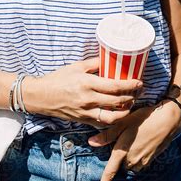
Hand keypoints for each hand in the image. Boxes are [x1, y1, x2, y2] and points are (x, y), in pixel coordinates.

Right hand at [23, 56, 142, 127]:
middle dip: (131, 97)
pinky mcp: (83, 120)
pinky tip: (117, 113)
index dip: (130, 85)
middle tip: (138, 92)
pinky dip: (112, 119)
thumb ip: (95, 63)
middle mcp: (88, 99)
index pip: (114, 86)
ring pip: (111, 117)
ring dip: (124, 112)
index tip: (139, 82)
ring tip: (130, 105)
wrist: (41, 96)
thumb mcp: (77, 66)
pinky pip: (101, 123)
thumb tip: (111, 58)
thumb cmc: (58, 78)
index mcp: (87, 83)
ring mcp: (85, 112)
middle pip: (117, 102)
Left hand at [87, 99, 180, 180]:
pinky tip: (142, 142)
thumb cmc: (143, 119)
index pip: (110, 171)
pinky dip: (138, 156)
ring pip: (130, 164)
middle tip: (126, 138)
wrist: (166, 120)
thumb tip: (90, 142)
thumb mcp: (123, 123)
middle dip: (120, 156)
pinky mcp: (150, 161)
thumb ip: (107, 135)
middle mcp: (132, 159)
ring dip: (130, 156)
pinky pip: (140, 162)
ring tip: (135, 139)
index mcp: (122, 150)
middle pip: (121, 164)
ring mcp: (142, 161)